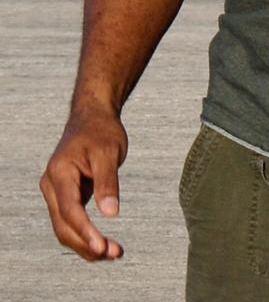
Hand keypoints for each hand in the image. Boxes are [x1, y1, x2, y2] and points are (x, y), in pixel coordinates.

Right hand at [40, 105, 127, 261]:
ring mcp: (56, 192)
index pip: (70, 210)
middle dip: (87, 244)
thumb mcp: (109, 152)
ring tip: (113, 253)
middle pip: (64, 226)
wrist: (93, 116)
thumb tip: (111, 213)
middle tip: (115, 253)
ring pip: (66, 228)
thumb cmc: (101, 130)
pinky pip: (71, 221)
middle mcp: (52, 185)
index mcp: (59, 173)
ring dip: (86, 244)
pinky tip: (103, 244)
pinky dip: (86, 235)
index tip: (102, 247)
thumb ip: (108, 182)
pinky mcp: (65, 196)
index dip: (85, 231)